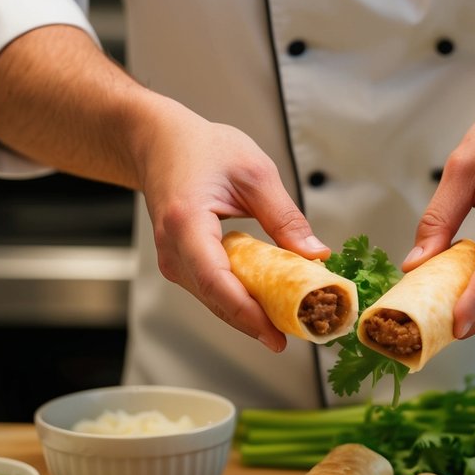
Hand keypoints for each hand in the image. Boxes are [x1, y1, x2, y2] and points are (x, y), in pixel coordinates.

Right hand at [133, 102, 328, 350]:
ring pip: (214, 300)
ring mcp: (172, 260)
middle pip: (216, 299)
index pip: (216, 281)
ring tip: (292, 320)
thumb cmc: (201, 149)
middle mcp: (172, 248)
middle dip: (257, 321)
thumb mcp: (255, 173)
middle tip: (300, 331)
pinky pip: (212, 290)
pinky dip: (240, 298)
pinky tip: (270, 301)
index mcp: (186, 223)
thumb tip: (315, 254)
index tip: (277, 333)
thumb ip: (285, 217)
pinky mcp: (180, 263)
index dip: (247, 312)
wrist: (159, 142)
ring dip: (251, 313)